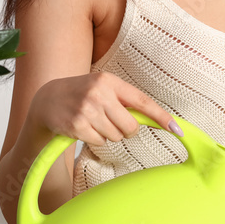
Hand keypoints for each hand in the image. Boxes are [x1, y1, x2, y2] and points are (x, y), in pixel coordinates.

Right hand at [27, 71, 182, 147]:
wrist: (46, 100)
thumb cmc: (82, 94)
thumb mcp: (103, 88)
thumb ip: (125, 100)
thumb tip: (151, 119)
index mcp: (110, 81)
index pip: (143, 101)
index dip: (161, 117)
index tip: (177, 129)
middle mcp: (99, 94)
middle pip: (130, 126)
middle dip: (125, 129)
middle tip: (110, 121)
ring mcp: (87, 110)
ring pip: (115, 136)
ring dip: (108, 134)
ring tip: (93, 121)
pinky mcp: (77, 126)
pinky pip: (100, 142)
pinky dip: (95, 139)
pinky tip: (84, 128)